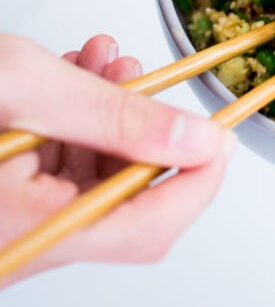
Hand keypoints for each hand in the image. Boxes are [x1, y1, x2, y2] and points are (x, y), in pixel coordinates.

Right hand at [0, 33, 230, 287]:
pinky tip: (78, 81)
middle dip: (146, 130)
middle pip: (122, 201)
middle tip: (150, 81)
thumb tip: (195, 139)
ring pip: (91, 177)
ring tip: (110, 65)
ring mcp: (14, 226)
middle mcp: (22, 242)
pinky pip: (58, 170)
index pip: (148, 228)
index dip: (198, 180)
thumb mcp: (28, 87)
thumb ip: (117, 116)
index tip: (222, 137)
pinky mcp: (6, 204)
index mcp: (31, 231)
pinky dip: (78, 124)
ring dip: (112, 116)